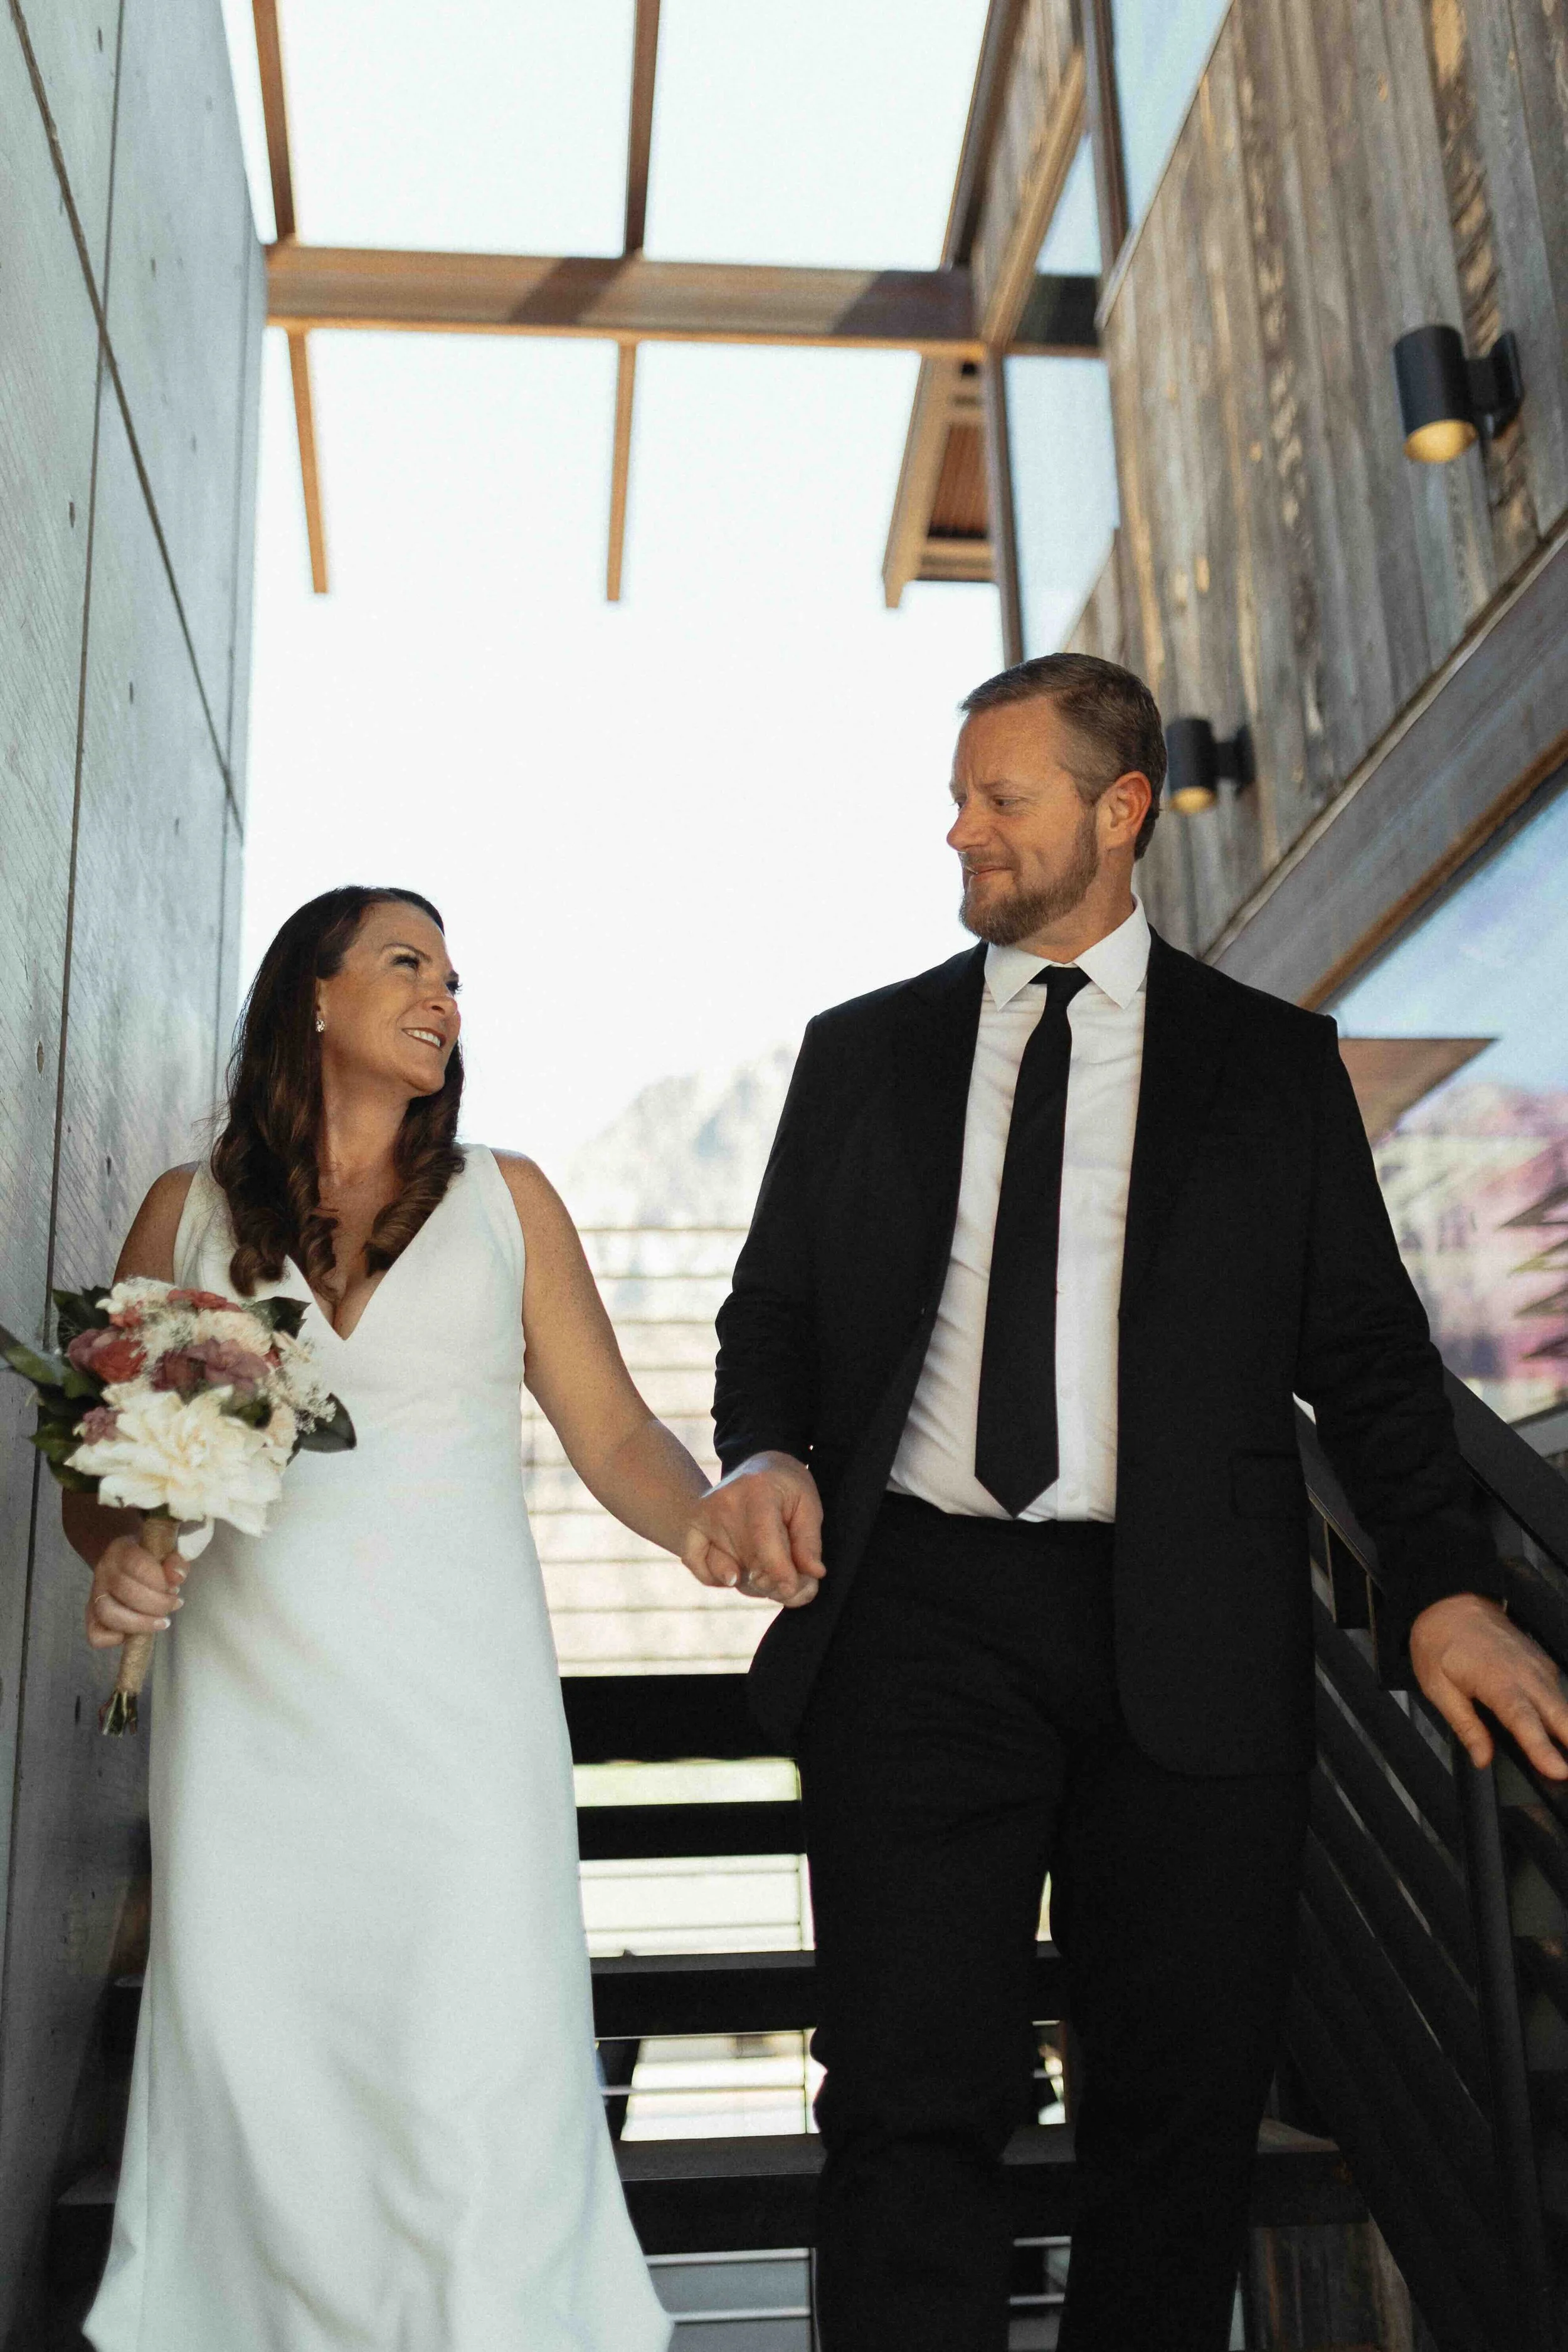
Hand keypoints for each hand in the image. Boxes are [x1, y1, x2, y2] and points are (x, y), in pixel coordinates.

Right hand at [85, 1532, 183, 1651]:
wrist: (126, 1561)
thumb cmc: (151, 1558)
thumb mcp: (167, 1552)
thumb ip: (175, 1561)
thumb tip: (177, 1577)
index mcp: (121, 1549)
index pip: (137, 1566)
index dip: (159, 1582)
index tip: (175, 1591)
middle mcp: (103, 1570)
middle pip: (125, 1592)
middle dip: (155, 1605)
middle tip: (172, 1606)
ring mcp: (94, 1594)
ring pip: (108, 1614)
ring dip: (139, 1624)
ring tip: (161, 1623)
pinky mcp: (91, 1615)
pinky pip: (95, 1634)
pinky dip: (114, 1639)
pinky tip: (134, 1634)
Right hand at [681, 1451, 824, 1609]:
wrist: (758, 1468)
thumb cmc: (786, 1489)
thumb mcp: (809, 1506)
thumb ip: (810, 1542)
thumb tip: (814, 1573)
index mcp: (758, 1491)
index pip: (764, 1540)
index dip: (780, 1572)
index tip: (793, 1588)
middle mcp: (724, 1503)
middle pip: (749, 1564)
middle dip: (776, 1583)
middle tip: (794, 1580)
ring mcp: (704, 1517)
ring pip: (729, 1574)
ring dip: (754, 1585)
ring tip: (771, 1570)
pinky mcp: (693, 1529)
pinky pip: (700, 1569)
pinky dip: (720, 1580)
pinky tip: (739, 1572)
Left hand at [1409, 1592, 1567, 1779]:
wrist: (1450, 1605)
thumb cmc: (1440, 1644)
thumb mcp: (1438, 1687)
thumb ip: (1465, 1725)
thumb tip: (1482, 1758)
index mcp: (1496, 1679)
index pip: (1524, 1720)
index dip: (1542, 1748)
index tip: (1558, 1770)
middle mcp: (1524, 1672)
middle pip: (1557, 1714)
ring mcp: (1537, 1666)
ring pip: (1562, 1705)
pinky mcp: (1542, 1664)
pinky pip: (1557, 1692)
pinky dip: (1563, 1714)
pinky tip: (1562, 1732)